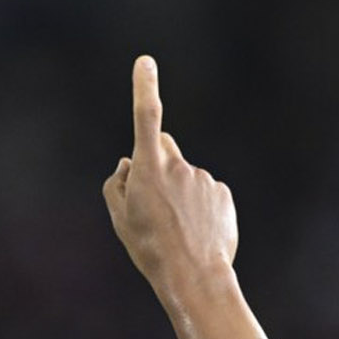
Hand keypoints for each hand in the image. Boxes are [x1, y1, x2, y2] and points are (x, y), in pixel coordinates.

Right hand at [102, 56, 237, 290]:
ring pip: (185, 175)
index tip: (145, 62)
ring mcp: (203, 178)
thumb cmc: (149, 248)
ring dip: (178, 192)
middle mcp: (178, 166)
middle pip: (164, 149)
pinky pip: (205, 191)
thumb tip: (126, 164)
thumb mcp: (120, 219)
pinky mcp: (222, 193)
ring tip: (175, 229)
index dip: (144, 88)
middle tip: (151, 202)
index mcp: (149, 169)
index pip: (146, 118)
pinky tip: (195, 232)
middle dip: (157, 163)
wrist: (193, 276)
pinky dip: (198, 206)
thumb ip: (116, 184)